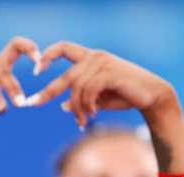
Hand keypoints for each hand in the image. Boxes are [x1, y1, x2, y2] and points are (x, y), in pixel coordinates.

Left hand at [28, 41, 177, 128]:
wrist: (151, 96)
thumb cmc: (124, 96)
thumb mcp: (97, 99)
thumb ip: (81, 99)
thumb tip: (62, 105)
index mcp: (90, 58)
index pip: (63, 48)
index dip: (47, 56)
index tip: (34, 71)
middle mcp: (95, 57)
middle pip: (65, 77)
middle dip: (47, 92)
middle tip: (32, 104)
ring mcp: (102, 63)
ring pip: (76, 89)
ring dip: (77, 109)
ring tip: (82, 121)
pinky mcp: (109, 72)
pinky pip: (88, 91)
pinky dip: (87, 106)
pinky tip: (92, 114)